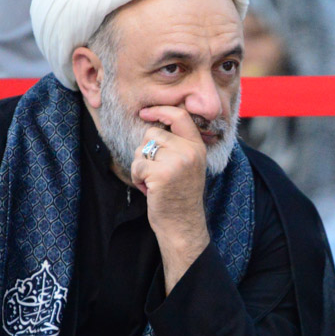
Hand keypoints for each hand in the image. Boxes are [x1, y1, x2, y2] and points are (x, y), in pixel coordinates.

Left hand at [131, 106, 210, 288]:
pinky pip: (137, 165)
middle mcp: (189, 151)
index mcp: (197, 147)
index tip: (145, 112)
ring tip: (154, 182)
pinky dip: (137, 178)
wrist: (182, 225)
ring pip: (142, 149)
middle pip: (153, 133)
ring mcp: (176, 162)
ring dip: (141, 166)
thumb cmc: (180, 196)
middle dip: (145, 151)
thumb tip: (152, 123)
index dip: (160, 110)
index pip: (180, 116)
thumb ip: (177, 145)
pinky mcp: (161, 174)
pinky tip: (149, 190)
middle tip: (155, 172)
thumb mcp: (187, 166)